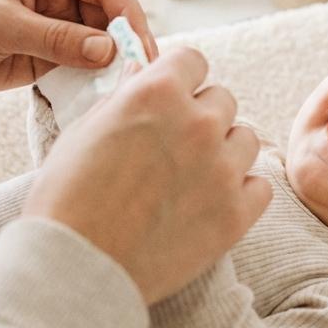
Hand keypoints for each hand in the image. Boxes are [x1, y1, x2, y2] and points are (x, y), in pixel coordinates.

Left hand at [0, 0, 157, 92]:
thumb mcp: (2, 24)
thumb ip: (55, 38)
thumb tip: (108, 50)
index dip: (128, 12)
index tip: (138, 44)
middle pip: (110, 15)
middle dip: (125, 42)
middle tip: (139, 73)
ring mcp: (56, 25)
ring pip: (101, 43)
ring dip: (112, 64)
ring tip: (123, 87)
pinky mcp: (49, 55)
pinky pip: (82, 65)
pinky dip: (93, 80)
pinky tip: (101, 94)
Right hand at [21, 47, 271, 303]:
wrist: (77, 266)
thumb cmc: (67, 197)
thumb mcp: (84, 131)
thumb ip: (122, 97)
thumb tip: (140, 71)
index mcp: (157, 92)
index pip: (193, 61)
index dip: (180, 79)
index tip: (171, 99)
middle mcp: (198, 123)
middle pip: (223, 100)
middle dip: (200, 117)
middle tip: (173, 149)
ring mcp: (222, 169)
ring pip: (246, 140)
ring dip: (225, 153)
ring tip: (192, 180)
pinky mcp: (236, 214)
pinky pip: (260, 186)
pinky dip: (241, 193)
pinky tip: (211, 205)